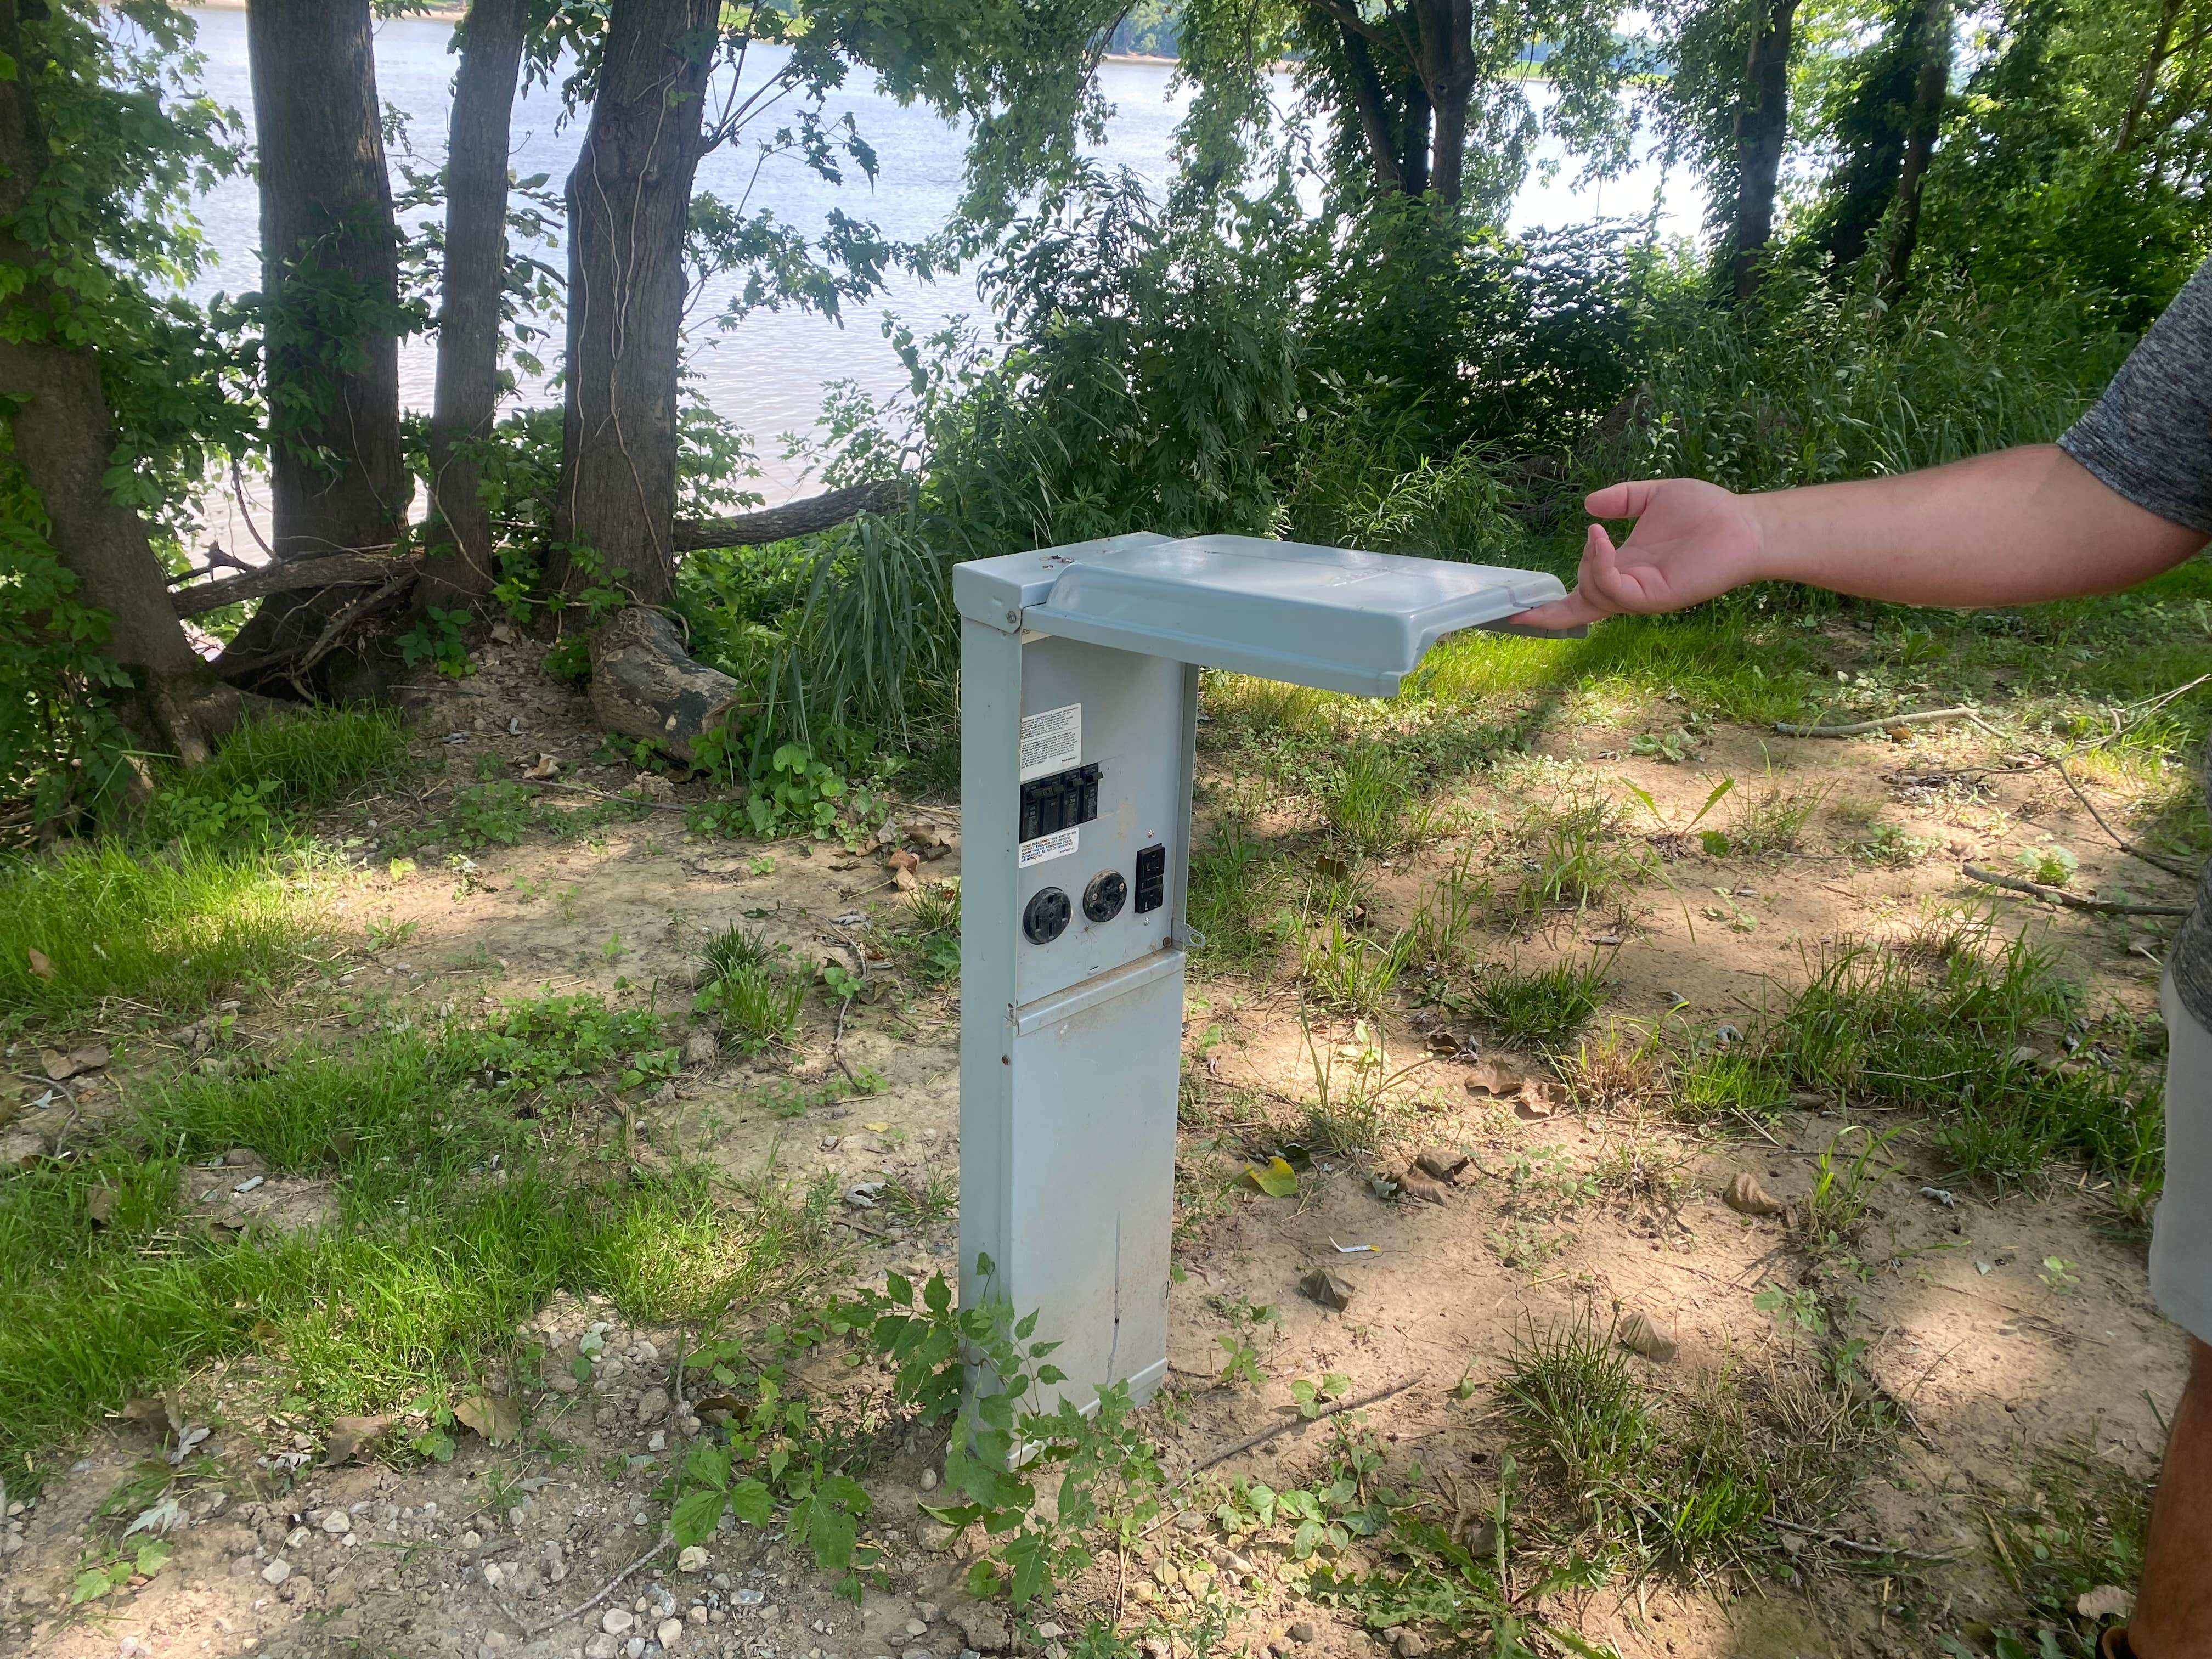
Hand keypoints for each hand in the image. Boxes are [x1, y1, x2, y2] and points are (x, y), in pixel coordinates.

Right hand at [1508, 478, 1767, 629]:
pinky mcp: (1655, 596)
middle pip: (1578, 606)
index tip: (1516, 607)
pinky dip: (1600, 566)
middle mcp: (1629, 587)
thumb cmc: (1708, 512)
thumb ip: (1621, 498)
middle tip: (1523, 603)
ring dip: (1585, 566)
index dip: (1549, 604)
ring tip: (1596, 534)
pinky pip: (1614, 588)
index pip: (1581, 593)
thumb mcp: (1653, 496)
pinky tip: (1600, 538)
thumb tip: (1587, 506)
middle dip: (1549, 608)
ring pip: (1592, 594)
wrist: (1745, 523)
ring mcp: (1641, 594)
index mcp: (1625, 568)